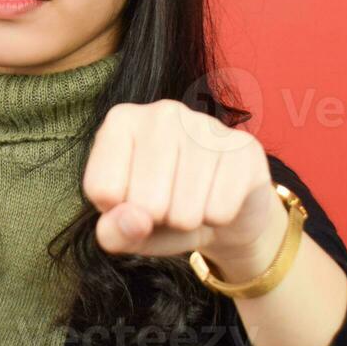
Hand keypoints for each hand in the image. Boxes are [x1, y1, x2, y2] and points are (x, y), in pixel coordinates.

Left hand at [82, 100, 283, 270]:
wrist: (221, 209)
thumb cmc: (162, 213)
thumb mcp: (126, 228)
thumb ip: (112, 232)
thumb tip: (134, 220)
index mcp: (121, 122)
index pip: (103, 191)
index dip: (120, 213)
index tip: (133, 199)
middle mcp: (162, 113)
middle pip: (145, 204)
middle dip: (158, 220)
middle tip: (169, 204)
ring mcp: (206, 125)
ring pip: (184, 212)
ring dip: (188, 222)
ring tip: (193, 202)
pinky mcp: (243, 148)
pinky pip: (220, 211)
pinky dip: (218, 219)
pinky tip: (218, 197)